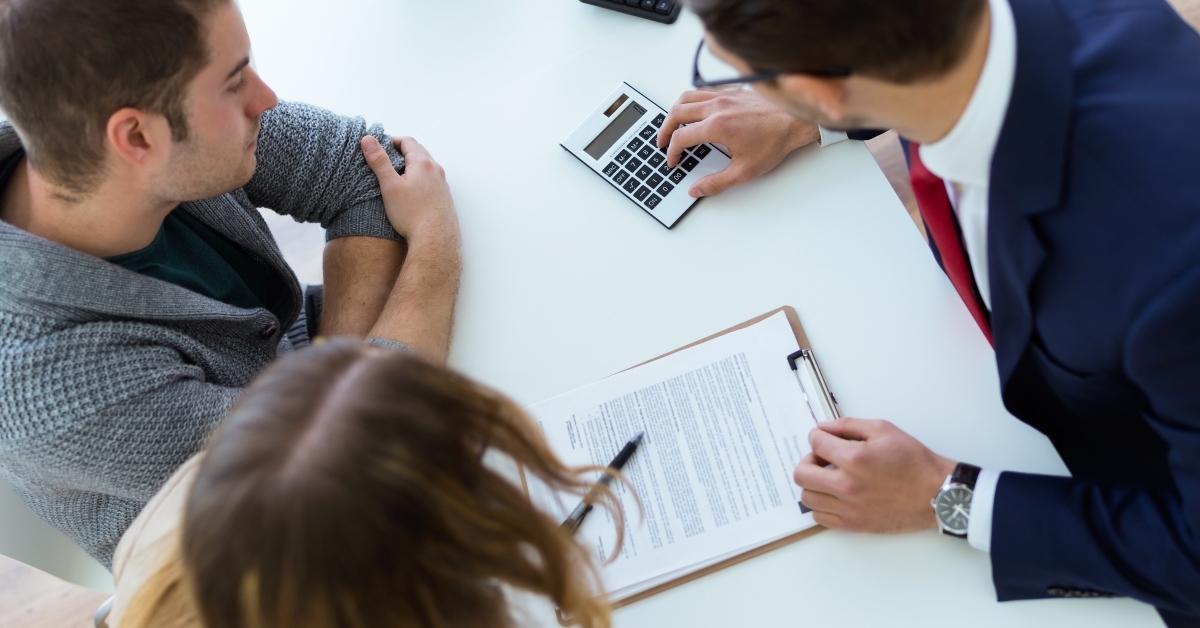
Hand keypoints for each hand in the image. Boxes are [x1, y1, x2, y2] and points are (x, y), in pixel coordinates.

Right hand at [361, 135, 457, 244]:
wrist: (435, 239)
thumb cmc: (412, 214)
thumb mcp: (390, 186)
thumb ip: (379, 161)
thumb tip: (368, 140)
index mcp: (423, 163)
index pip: (407, 141)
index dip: (392, 141)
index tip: (380, 147)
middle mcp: (436, 170)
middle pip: (418, 152)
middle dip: (401, 152)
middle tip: (386, 160)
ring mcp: (442, 184)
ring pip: (425, 167)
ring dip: (411, 166)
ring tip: (396, 176)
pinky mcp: (444, 197)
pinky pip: (431, 180)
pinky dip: (419, 178)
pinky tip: (410, 192)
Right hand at [656, 87, 820, 197]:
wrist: (796, 122)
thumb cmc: (775, 142)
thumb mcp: (744, 171)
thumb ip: (716, 183)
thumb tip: (696, 190)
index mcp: (717, 126)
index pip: (680, 137)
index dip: (671, 152)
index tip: (673, 161)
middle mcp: (717, 106)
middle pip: (677, 113)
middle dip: (664, 129)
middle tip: (662, 142)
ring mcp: (725, 95)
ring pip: (687, 96)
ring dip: (675, 111)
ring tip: (672, 124)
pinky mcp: (733, 90)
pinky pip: (703, 90)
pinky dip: (693, 100)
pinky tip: (696, 110)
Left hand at [792, 418, 955, 533]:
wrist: (935, 494)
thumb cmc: (914, 462)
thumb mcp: (884, 430)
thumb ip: (848, 426)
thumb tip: (823, 428)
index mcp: (854, 458)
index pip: (815, 442)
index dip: (817, 436)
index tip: (824, 438)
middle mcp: (847, 485)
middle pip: (801, 473)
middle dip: (808, 460)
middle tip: (822, 459)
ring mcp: (849, 508)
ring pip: (807, 497)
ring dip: (813, 484)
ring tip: (829, 477)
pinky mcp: (854, 524)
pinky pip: (820, 518)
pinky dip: (822, 505)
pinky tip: (835, 496)